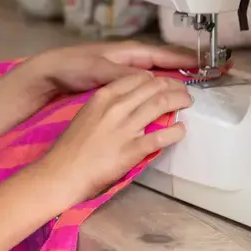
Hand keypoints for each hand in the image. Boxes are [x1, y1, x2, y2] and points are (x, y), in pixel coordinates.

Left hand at [17, 39, 197, 108]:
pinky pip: (146, 84)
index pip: (165, 54)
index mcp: (130, 52)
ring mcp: (125, 71)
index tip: (209, 64)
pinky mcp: (119, 83)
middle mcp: (131, 59)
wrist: (50, 73)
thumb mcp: (100, 71)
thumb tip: (152, 81)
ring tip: (194, 88)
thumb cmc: (74, 67)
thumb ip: (125, 76)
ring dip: (175, 78)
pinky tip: (166, 99)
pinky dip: (159, 88)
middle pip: (165, 63)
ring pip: (157, 74)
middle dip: (186, 68)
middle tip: (210, 76)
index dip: (187, 59)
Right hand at [35, 72, 190, 209]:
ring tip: (187, 102)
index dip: (156, 78)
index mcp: (103, 96)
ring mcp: (126, 128)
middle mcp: (116, 107)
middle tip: (183, 90)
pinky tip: (182, 130)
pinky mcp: (133, 149)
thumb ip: (108, 105)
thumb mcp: (87, 113)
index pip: (137, 77)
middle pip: (153, 87)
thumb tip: (130, 103)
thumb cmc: (72, 146)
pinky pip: (161, 136)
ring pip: (160, 104)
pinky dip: (175, 131)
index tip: (165, 82)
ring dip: (179, 100)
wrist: (63, 172)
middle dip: (173, 85)